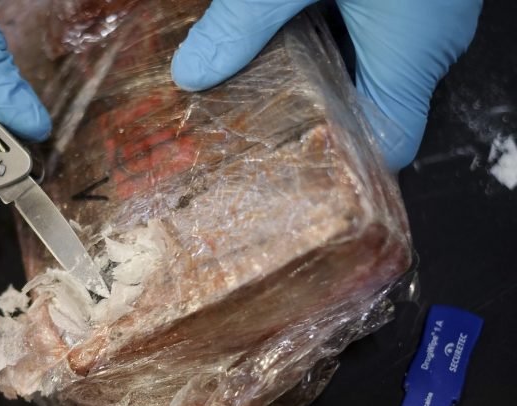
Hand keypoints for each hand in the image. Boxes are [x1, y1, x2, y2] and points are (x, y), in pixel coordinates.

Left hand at [171, 0, 481, 170]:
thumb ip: (242, 23)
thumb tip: (195, 70)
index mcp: (411, 49)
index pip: (388, 145)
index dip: (345, 166)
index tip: (298, 171)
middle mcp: (428, 38)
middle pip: (376, 108)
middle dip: (320, 121)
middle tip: (266, 128)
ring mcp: (428, 10)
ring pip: (375, 66)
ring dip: (326, 75)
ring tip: (271, 83)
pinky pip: (378, 31)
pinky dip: (338, 37)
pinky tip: (299, 27)